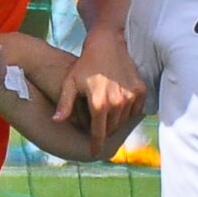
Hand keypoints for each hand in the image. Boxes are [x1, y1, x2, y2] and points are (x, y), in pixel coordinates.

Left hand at [58, 25, 147, 149]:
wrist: (107, 43)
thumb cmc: (85, 64)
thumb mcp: (70, 83)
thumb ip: (65, 104)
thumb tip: (56, 121)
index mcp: (99, 104)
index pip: (98, 133)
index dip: (95, 145)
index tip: (94, 153)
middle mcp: (117, 103)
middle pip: (111, 129)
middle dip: (104, 130)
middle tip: (97, 127)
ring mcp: (131, 97)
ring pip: (124, 121)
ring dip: (115, 121)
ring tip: (107, 114)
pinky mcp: (141, 90)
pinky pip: (135, 110)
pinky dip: (128, 111)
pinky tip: (119, 104)